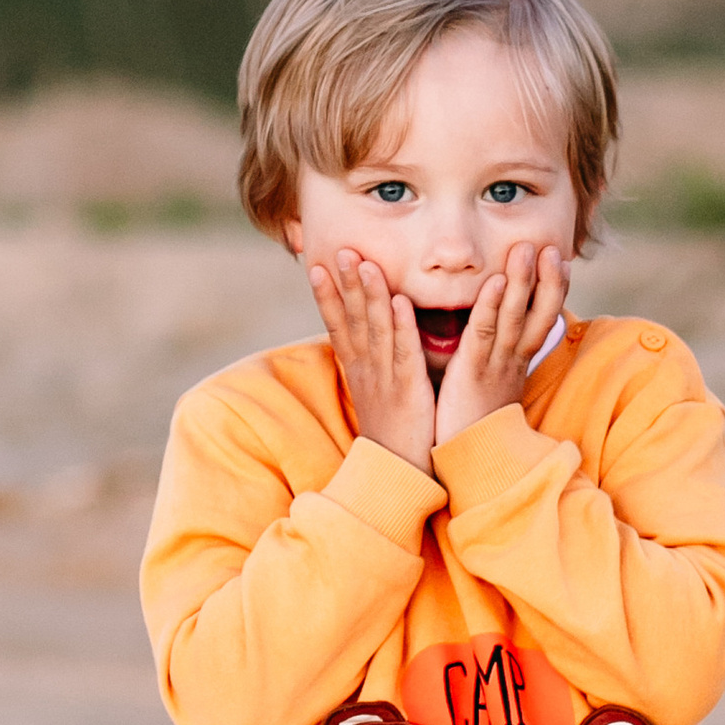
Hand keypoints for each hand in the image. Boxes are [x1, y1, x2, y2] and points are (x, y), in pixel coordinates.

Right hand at [307, 246, 437, 470]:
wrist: (398, 475)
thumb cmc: (392, 433)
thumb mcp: (376, 394)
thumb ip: (373, 364)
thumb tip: (369, 341)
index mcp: (357, 370)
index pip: (336, 326)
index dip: (326, 296)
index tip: (314, 266)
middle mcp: (366, 370)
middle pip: (351, 320)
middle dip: (344, 283)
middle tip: (337, 249)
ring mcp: (386, 378)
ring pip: (375, 329)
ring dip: (369, 294)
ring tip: (363, 263)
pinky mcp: (409, 389)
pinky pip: (404, 352)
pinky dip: (401, 325)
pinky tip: (399, 301)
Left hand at [433, 242, 568, 449]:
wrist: (468, 463)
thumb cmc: (474, 425)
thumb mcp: (490, 387)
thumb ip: (494, 359)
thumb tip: (498, 340)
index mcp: (516, 362)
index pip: (540, 319)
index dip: (552, 290)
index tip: (560, 261)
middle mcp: (512, 360)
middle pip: (538, 314)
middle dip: (548, 280)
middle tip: (553, 248)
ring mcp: (495, 365)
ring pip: (513, 316)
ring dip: (521, 282)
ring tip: (527, 249)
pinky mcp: (472, 371)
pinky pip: (483, 332)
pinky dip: (489, 305)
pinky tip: (494, 281)